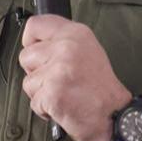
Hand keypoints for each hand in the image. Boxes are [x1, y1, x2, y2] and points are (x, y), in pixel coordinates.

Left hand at [18, 14, 132, 140]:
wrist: (115, 115)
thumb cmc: (101, 87)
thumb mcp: (87, 49)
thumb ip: (61, 41)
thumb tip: (34, 44)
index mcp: (75, 33)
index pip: (34, 25)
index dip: (30, 42)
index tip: (38, 54)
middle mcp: (66, 48)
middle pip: (25, 56)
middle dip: (36, 72)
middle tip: (58, 80)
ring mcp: (59, 70)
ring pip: (28, 82)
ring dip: (41, 93)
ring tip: (63, 93)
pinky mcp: (53, 93)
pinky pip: (34, 102)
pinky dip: (45, 109)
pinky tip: (63, 105)